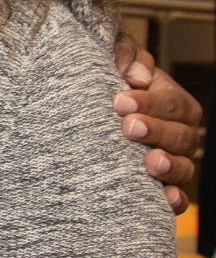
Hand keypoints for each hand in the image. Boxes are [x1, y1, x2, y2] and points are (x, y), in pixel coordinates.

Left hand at [114, 39, 203, 212]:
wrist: (73, 118)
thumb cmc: (99, 88)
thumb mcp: (109, 63)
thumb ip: (125, 56)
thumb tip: (138, 74)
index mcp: (172, 104)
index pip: (172, 103)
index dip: (150, 102)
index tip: (120, 102)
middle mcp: (177, 135)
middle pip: (181, 135)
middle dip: (156, 130)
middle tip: (129, 127)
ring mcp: (170, 163)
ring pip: (184, 168)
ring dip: (169, 165)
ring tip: (150, 162)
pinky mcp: (158, 189)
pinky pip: (176, 199)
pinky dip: (174, 200)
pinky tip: (165, 198)